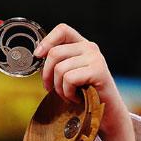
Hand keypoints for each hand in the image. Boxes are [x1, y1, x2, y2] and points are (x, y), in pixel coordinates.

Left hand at [34, 24, 140, 140]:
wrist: (104, 111)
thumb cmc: (82, 93)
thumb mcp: (67, 74)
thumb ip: (55, 63)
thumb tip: (35, 55)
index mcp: (80, 44)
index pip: (62, 29)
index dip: (46, 41)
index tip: (38, 56)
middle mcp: (89, 47)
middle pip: (54, 53)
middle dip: (47, 75)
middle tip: (52, 89)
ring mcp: (95, 58)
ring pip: (60, 69)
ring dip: (59, 87)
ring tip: (68, 94)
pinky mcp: (98, 70)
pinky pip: (69, 79)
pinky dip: (67, 92)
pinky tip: (77, 97)